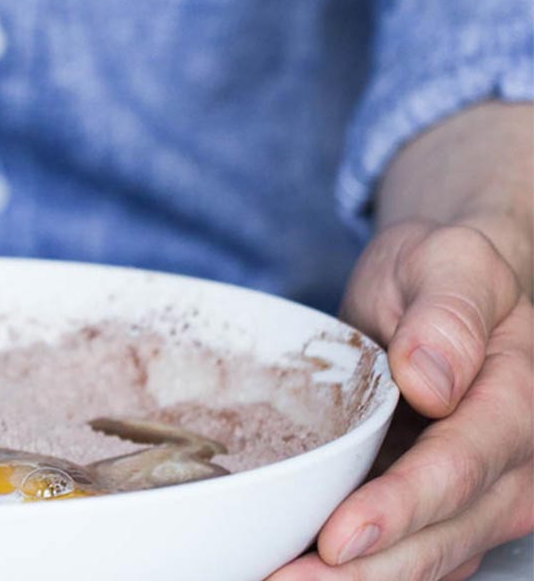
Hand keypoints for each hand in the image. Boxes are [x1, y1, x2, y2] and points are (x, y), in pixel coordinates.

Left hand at [270, 219, 533, 579]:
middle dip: (365, 572)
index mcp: (518, 400)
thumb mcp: (447, 261)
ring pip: (426, 559)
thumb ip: (447, 313)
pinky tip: (297, 573)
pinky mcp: (447, 509)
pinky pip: (411, 555)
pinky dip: (360, 574)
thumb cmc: (439, 272)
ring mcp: (484, 495)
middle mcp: (513, 463)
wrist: (440, 287)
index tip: (340, 539)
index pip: (459, 470)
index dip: (399, 510)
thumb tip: (432, 378)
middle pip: (442, 536)